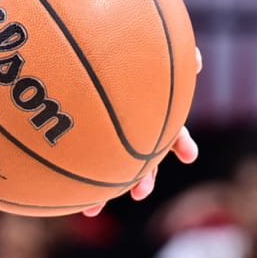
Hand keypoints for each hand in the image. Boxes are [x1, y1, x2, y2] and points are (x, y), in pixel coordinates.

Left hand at [85, 46, 202, 215]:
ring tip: (92, 210)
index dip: (182, 145)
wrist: (94, 52)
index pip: (173, 133)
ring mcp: (111, 138)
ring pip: (110, 169)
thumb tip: (195, 61)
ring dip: (104, 192)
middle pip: (143, 160)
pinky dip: (73, 182)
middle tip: (140, 193)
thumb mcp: (149, 50)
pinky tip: (61, 195)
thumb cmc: (126, 47)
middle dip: (144, 179)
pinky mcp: (85, 141)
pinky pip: (79, 163)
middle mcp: (136, 131)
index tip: (189, 156)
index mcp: (152, 115)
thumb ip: (171, 56)